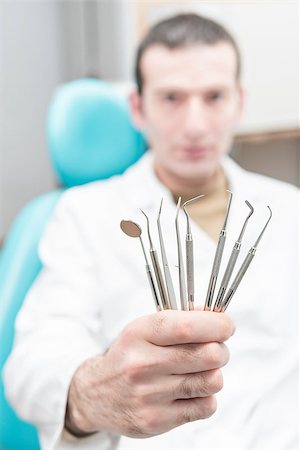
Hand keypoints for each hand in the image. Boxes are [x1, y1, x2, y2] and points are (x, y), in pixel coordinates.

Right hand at [65, 310, 234, 437]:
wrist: (97, 394)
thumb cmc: (129, 355)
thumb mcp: (144, 328)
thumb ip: (181, 318)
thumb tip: (217, 316)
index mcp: (139, 334)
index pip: (187, 327)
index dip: (216, 324)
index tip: (227, 325)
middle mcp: (142, 364)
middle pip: (208, 355)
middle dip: (221, 349)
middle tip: (216, 349)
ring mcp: (149, 395)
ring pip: (212, 381)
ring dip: (214, 373)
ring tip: (202, 370)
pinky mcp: (157, 420)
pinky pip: (206, 406)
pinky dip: (206, 396)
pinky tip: (190, 390)